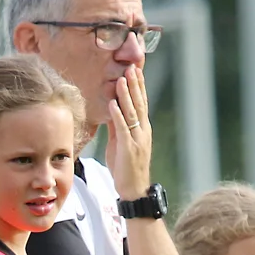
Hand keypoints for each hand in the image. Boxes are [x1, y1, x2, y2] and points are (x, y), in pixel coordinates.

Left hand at [104, 65, 153, 200]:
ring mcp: (137, 139)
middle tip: (131, 65)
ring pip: (132, 112)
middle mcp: (142, 130)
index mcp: (142, 128)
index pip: (141, 102)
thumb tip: (111, 110)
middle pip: (139, 103)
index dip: (139, 85)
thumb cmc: (126, 167)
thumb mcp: (120, 143)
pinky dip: (117, 115)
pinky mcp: (128, 148)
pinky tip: (113, 103)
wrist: (134, 189)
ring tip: (122, 78)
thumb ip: (117, 126)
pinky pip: (122, 129)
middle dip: (135, 84)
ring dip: (126, 95)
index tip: (136, 68)